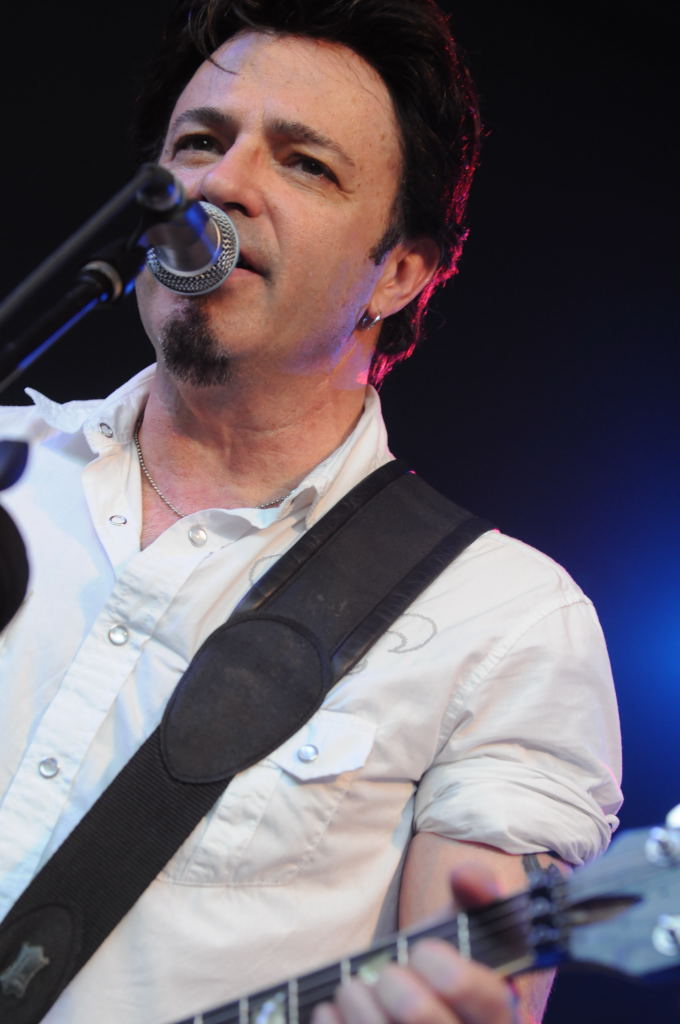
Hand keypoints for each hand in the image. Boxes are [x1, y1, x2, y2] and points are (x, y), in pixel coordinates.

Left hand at [310, 864, 518, 1023]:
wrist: (402, 1009)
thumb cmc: (433, 973)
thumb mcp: (456, 933)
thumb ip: (471, 896)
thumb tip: (466, 873)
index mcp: (499, 1015)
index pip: (494, 1003)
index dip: (458, 976)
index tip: (423, 950)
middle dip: (405, 998)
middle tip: (385, 974)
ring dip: (363, 1013)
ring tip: (351, 988)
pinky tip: (329, 1011)